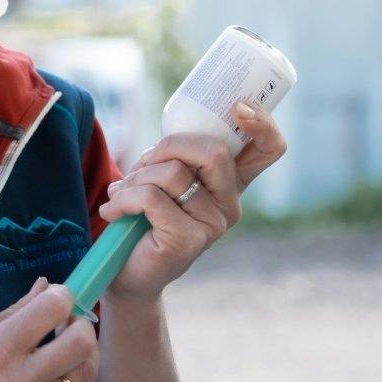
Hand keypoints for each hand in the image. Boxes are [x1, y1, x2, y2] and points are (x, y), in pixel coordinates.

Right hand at [0, 278, 100, 381]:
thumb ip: (13, 313)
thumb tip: (46, 285)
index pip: (52, 309)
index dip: (63, 296)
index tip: (59, 299)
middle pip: (81, 343)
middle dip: (82, 327)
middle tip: (70, 327)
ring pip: (83, 376)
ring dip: (80, 358)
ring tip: (64, 355)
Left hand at [95, 100, 287, 301]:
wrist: (129, 274)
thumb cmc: (145, 220)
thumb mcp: (165, 181)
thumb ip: (177, 158)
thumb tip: (165, 141)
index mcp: (230, 184)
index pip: (268, 150)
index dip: (263, 123)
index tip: (238, 107)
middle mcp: (230, 205)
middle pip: (213, 152)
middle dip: (169, 145)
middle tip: (143, 163)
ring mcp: (212, 226)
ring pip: (174, 173)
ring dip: (137, 177)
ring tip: (121, 192)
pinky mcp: (186, 241)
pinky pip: (152, 198)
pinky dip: (124, 198)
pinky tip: (113, 211)